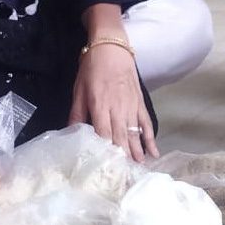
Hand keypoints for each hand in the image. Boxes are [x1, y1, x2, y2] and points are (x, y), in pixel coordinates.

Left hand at [69, 45, 157, 161]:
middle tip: (125, 176)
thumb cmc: (92, 68)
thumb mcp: (78, 90)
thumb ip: (77, 113)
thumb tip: (71, 133)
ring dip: (137, 152)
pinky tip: (153, 152)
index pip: (104, 133)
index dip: (107, 151)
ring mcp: (131, 107)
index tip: (108, 168)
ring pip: (134, 134)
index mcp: (100, 106)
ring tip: (138, 169)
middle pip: (121, 138)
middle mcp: (117, 109)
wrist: (112, 48)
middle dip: (123, 158)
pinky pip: (146, 124)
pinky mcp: (140, 104)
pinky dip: (150, 139)